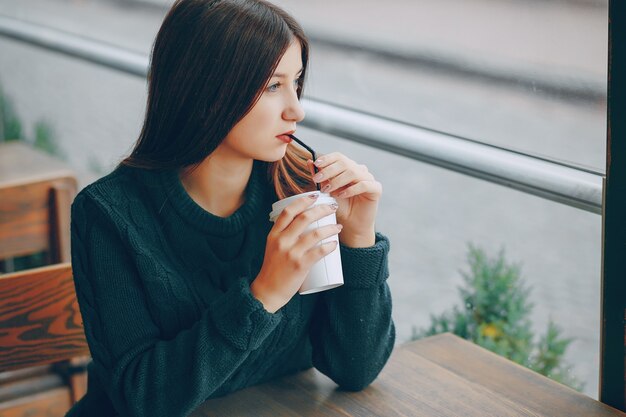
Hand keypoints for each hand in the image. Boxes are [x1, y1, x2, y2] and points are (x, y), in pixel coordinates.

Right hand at [251, 194, 342, 312]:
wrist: (268, 291)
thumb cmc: (273, 269)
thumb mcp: (272, 247)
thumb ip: (283, 235)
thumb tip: (300, 222)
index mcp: (274, 234)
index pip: (288, 211)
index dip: (303, 200)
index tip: (315, 195)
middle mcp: (281, 241)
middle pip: (304, 217)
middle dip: (322, 209)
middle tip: (332, 207)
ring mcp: (291, 253)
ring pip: (316, 233)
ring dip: (330, 228)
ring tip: (338, 227)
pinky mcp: (300, 265)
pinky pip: (319, 251)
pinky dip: (330, 246)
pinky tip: (334, 244)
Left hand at [307, 152, 381, 246]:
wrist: (350, 225)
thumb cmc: (339, 207)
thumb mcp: (326, 191)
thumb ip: (320, 177)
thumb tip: (309, 162)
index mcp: (348, 167)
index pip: (338, 157)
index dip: (327, 159)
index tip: (316, 164)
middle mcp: (360, 170)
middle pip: (345, 163)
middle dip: (329, 170)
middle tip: (316, 179)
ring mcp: (369, 178)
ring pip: (353, 172)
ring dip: (337, 180)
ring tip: (327, 190)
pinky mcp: (376, 189)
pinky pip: (364, 184)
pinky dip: (351, 189)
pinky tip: (341, 195)